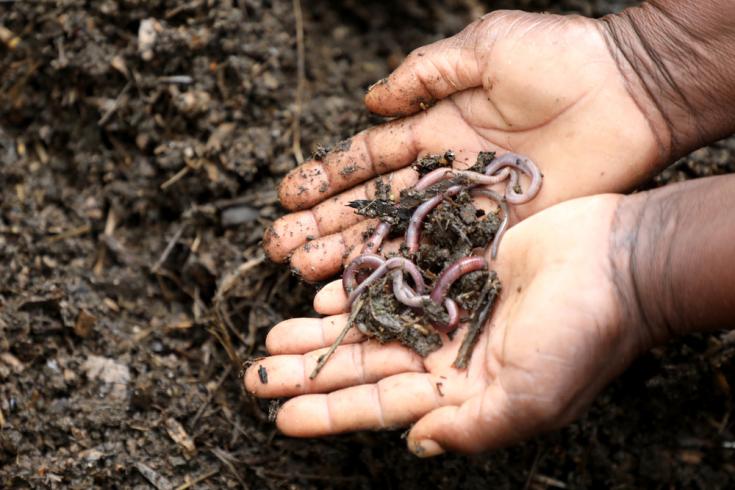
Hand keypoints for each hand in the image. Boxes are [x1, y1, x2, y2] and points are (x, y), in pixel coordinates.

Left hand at [245, 194, 651, 455]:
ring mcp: (449, 308)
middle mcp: (449, 354)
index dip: (329, 413)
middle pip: (364, 367)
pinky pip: (394, 278)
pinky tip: (324, 293)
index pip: (381, 408)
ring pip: (370, 323)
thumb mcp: (530, 397)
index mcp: (462, 392)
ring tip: (276, 335)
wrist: (620, 261)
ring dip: (324, 332)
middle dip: (310, 372)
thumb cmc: (582, 334)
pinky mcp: (453, 266)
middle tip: (258, 373)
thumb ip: (470, 429)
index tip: (281, 418)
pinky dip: (359, 287)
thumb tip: (415, 447)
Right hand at [264, 10, 662, 280]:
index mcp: (431, 128)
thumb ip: (424, 75)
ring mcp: (466, 207)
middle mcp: (440, 173)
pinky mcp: (497, 230)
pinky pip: (442, 254)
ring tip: (304, 272)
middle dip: (321, 225)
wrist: (627, 92)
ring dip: (348, 253)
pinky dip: (405, 270)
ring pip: (395, 236)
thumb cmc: (558, 58)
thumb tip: (369, 100)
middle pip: (368, 206)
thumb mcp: (482, 49)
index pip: (365, 160)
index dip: (324, 178)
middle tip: (278, 248)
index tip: (285, 197)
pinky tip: (368, 285)